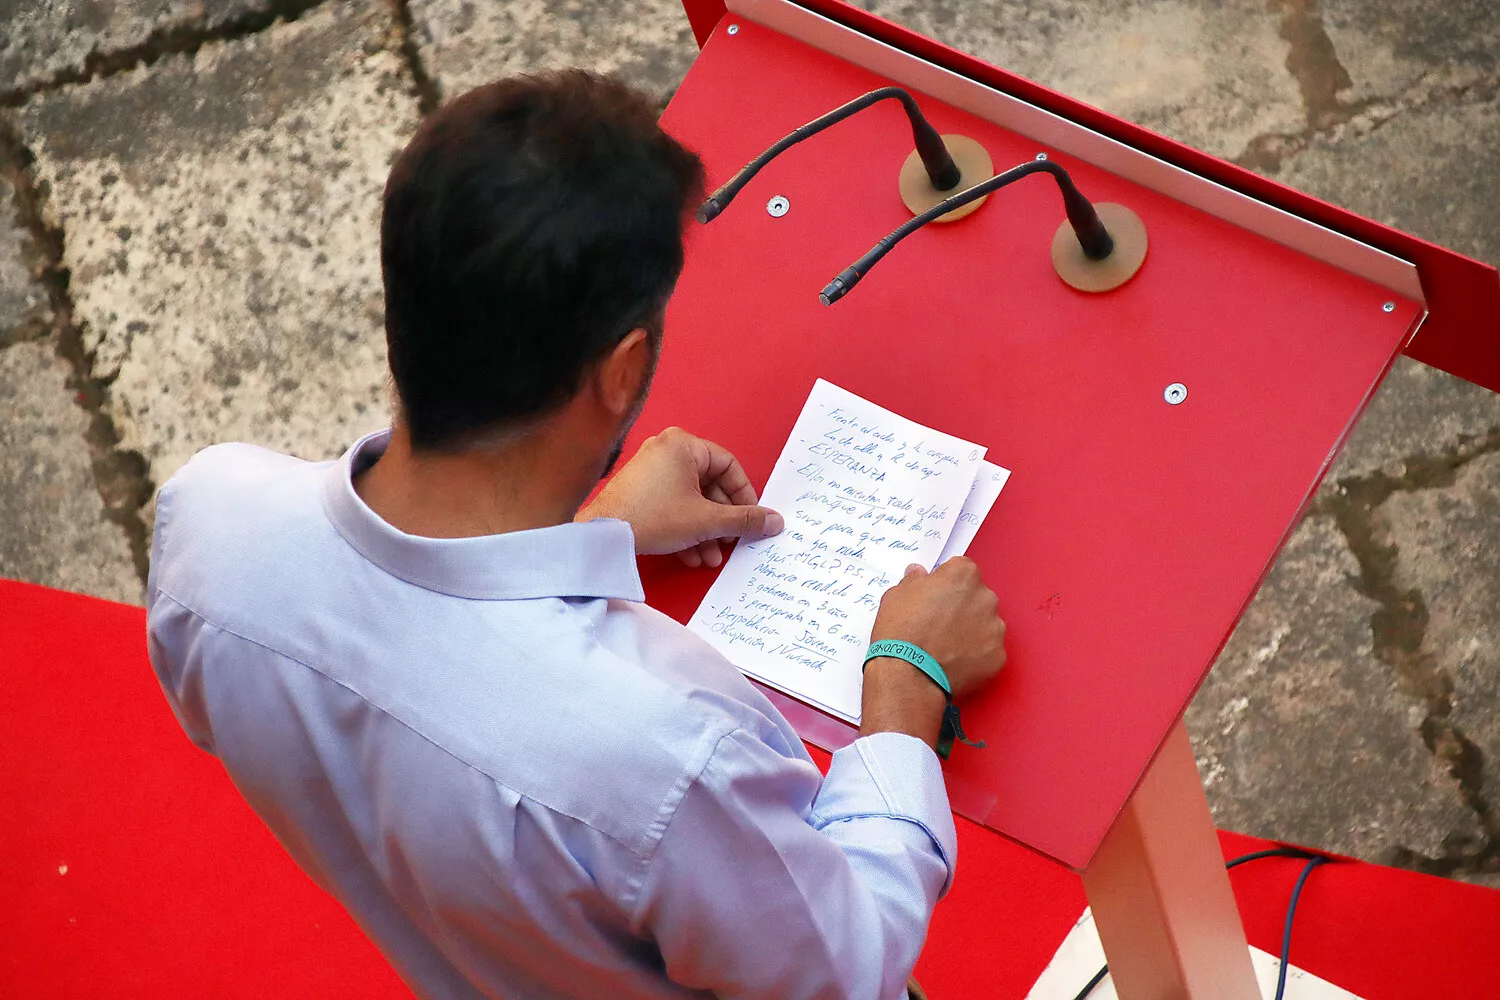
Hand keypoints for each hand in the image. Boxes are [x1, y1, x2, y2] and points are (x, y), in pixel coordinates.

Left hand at [578, 427, 783, 566]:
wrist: (603, 537)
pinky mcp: (639, 491)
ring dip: (705, 531)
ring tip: (711, 557)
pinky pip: (672, 506)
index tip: (752, 520)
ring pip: (691, 500)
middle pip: (710, 486)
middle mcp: (666, 450)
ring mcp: (651, 470)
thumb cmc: (653, 518)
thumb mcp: (707, 521)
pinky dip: (685, 529)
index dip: (745, 496)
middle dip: (722, 521)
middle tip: (731, 542)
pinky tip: (692, 556)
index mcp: (684, 444)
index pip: (729, 466)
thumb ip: (744, 520)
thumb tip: (775, 521)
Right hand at [860, 559, 1005, 747]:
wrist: (908, 676)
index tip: (935, 598)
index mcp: (963, 575)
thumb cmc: (901, 632)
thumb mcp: (896, 595)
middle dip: (962, 607)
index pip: (961, 570)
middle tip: (939, 625)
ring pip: (985, 624)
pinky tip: (954, 662)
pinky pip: (988, 651)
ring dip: (971, 631)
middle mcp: (986, 597)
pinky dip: (975, 656)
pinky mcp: (998, 656)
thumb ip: (914, 580)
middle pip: (977, 597)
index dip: (946, 585)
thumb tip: (918, 574)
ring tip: (945, 646)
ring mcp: (995, 628)